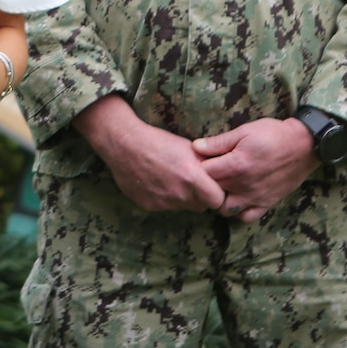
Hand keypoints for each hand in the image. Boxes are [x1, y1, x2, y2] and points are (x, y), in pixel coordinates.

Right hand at [73, 95, 225, 213]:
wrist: (124, 143)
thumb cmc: (158, 140)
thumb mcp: (188, 147)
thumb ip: (206, 164)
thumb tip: (223, 173)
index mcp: (192, 178)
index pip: (218, 201)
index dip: (217, 194)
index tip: (211, 186)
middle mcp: (179, 195)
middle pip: (200, 206)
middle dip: (199, 196)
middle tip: (190, 181)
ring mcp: (163, 203)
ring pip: (182, 207)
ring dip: (181, 197)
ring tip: (169, 178)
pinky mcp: (149, 206)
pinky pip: (164, 206)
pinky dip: (163, 197)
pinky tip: (155, 182)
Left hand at [193, 119, 319, 222]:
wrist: (304, 146)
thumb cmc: (273, 134)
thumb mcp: (244, 131)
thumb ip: (219, 142)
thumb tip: (195, 147)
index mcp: (236, 165)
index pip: (203, 173)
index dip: (197, 166)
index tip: (199, 160)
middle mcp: (244, 185)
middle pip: (212, 191)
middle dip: (205, 183)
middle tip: (208, 172)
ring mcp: (255, 197)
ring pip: (225, 209)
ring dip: (219, 200)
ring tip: (221, 186)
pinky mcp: (267, 203)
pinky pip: (246, 217)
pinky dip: (238, 211)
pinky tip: (237, 198)